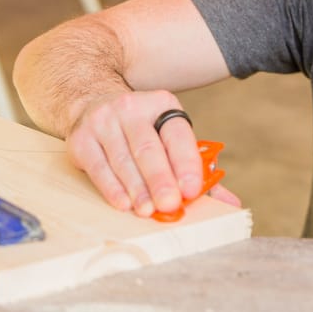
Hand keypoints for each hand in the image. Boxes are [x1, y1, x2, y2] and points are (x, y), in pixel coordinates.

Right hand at [66, 90, 229, 216]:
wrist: (92, 101)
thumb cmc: (142, 131)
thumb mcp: (169, 139)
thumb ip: (197, 171)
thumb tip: (231, 204)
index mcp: (162, 105)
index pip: (177, 135)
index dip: (186, 163)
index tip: (192, 190)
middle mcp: (131, 108)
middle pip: (148, 148)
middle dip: (160, 179)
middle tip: (170, 204)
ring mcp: (103, 121)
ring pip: (123, 159)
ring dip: (136, 188)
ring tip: (147, 210)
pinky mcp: (81, 139)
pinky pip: (98, 167)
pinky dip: (111, 188)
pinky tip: (123, 203)